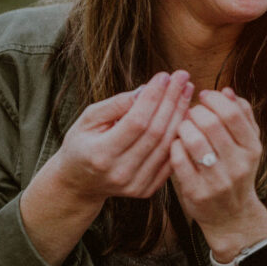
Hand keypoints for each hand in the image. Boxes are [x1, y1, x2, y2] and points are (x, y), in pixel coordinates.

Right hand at [51, 70, 191, 204]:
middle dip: (172, 101)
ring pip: (166, 145)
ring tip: (187, 91)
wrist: (79, 183)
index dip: (153, 97)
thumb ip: (116, 104)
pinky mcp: (146, 189)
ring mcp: (135, 184)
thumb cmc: (82, 144)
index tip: (164, 75)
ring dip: (180, 115)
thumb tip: (146, 89)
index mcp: (101, 154)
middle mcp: (120, 172)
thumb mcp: (88, 119)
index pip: (136, 121)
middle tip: (183, 77)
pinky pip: (170, 159)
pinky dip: (180, 136)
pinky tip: (185, 114)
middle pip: (156, 132)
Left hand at [170, 88, 266, 258]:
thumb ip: (242, 115)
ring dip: (183, 127)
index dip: (213, 99)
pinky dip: (174, 146)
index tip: (204, 96)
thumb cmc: (235, 170)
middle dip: (195, 111)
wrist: (231, 216)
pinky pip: (178, 159)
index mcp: (253, 149)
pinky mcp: (196, 193)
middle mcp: (238, 165)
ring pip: (193, 140)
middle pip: (211, 123)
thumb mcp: (248, 144)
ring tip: (183, 127)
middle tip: (190, 113)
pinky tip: (177, 145)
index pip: (232, 113)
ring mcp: (217, 181)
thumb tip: (227, 91)